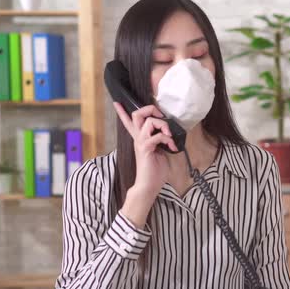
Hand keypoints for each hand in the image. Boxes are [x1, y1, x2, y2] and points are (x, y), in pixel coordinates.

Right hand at [113, 102, 176, 226]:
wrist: (149, 186)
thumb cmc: (155, 171)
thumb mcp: (160, 152)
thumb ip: (161, 140)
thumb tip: (169, 132)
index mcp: (140, 138)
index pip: (129, 122)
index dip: (122, 112)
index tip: (117, 102)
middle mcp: (138, 138)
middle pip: (137, 114)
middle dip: (150, 109)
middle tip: (161, 116)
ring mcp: (141, 143)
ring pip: (148, 121)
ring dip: (163, 124)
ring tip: (170, 135)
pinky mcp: (145, 149)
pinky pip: (157, 136)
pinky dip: (168, 139)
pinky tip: (172, 146)